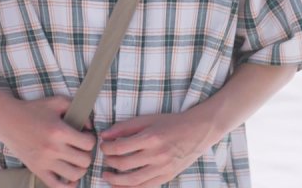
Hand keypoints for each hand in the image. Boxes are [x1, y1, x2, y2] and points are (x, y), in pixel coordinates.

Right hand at [0, 95, 96, 186]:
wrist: (7, 119)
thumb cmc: (32, 109)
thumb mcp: (56, 101)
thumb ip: (75, 108)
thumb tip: (88, 126)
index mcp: (59, 131)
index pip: (88, 144)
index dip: (90, 139)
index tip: (84, 136)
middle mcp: (53, 148)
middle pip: (85, 161)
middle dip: (86, 154)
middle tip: (80, 148)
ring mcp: (45, 161)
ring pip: (75, 175)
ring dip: (79, 169)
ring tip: (75, 161)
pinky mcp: (37, 170)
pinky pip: (57, 186)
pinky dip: (67, 185)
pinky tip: (69, 178)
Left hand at [96, 113, 214, 186]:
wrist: (197, 131)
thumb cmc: (171, 123)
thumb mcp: (147, 120)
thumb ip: (124, 127)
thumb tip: (104, 135)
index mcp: (151, 138)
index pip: (120, 147)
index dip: (107, 148)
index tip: (103, 146)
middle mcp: (157, 155)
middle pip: (124, 164)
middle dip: (109, 162)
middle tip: (105, 159)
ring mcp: (163, 168)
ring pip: (133, 180)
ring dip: (116, 180)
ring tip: (107, 175)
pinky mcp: (168, 177)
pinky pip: (146, 187)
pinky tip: (120, 186)